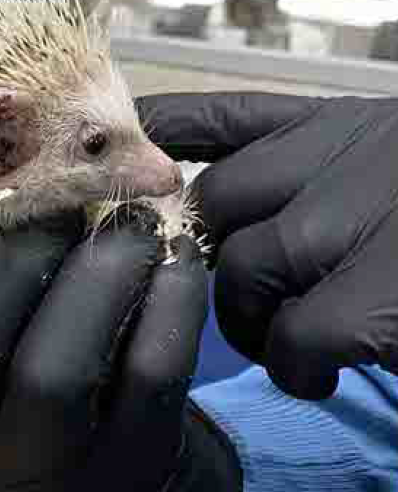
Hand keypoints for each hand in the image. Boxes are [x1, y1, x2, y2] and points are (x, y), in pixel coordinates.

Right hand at [0, 218, 241, 491]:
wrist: (105, 477)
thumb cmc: (16, 373)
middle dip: (10, 261)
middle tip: (65, 203)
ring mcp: (45, 475)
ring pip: (55, 375)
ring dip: (99, 274)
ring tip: (131, 222)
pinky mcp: (127, 466)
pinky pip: (149, 375)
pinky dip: (170, 298)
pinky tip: (175, 256)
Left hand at [138, 93, 397, 398]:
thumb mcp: (379, 167)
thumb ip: (304, 168)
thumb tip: (209, 207)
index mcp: (340, 124)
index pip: (219, 117)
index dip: (157, 137)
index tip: (120, 162)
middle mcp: (345, 153)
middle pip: (212, 200)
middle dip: (204, 261)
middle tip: (244, 303)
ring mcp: (360, 215)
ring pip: (242, 269)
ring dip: (250, 323)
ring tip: (294, 347)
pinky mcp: (380, 293)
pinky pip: (290, 335)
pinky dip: (295, 367)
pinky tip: (323, 374)